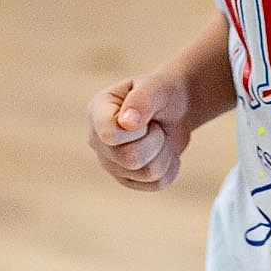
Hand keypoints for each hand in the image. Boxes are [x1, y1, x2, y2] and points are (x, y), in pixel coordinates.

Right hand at [88, 71, 193, 191]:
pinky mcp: (127, 180)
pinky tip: (164, 151)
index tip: (146, 118)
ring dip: (165, 153)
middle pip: (131, 158)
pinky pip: (157, 183)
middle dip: (156, 140)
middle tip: (155, 125)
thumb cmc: (160, 93)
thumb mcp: (155, 87)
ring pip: (147, 173)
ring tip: (160, 137)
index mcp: (97, 112)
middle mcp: (97, 141)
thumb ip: (141, 100)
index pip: (109, 135)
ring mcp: (110, 164)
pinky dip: (171, 167)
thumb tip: (127, 123)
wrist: (173, 109)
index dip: (135, 131)